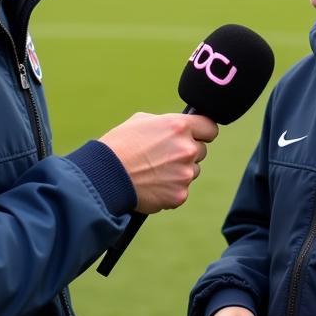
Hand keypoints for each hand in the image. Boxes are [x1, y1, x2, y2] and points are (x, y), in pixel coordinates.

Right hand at [99, 112, 217, 214]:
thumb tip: (179, 128)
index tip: (197, 136)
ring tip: (153, 172)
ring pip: (192, 172)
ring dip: (179, 172)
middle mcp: (187, 149)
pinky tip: (152, 185)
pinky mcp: (179, 195)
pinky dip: (170, 190)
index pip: (210, 128)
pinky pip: (181, 191)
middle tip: (163, 156)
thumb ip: (168, 123)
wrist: (105, 175)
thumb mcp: (142, 121)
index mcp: (179, 127)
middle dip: (186, 153)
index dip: (203, 131)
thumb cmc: (119, 145)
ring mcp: (185, 174)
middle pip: (201, 151)